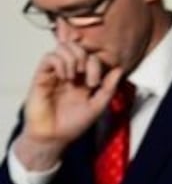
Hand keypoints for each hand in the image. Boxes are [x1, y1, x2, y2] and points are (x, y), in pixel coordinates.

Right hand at [13, 43, 122, 169]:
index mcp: (84, 78)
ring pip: (63, 47)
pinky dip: (60, 62)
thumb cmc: (74, 124)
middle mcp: (70, 72)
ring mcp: (55, 73)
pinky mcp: (42, 76)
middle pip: (77, 47)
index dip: (97, 63)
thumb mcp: (98, 105)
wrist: (54, 136)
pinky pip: (49, 57)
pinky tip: (64, 77)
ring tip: (73, 76)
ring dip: (73, 58)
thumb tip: (119, 69)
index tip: (95, 83)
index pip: (91, 56)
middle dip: (85, 57)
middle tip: (86, 76)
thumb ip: (109, 88)